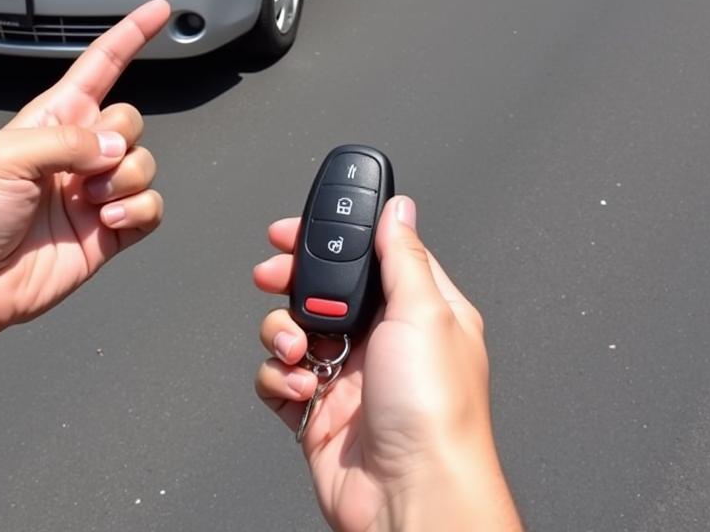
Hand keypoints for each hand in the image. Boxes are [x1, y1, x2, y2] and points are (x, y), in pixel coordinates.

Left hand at [0, 0, 170, 339]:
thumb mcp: (6, 153)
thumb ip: (68, 141)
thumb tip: (116, 152)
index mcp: (53, 119)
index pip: (101, 65)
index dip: (130, 35)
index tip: (158, 11)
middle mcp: (78, 150)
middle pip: (131, 120)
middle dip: (120, 139)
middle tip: (86, 167)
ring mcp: (94, 190)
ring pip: (145, 164)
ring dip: (124, 181)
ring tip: (87, 201)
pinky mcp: (109, 230)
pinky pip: (151, 207)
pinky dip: (138, 211)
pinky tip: (106, 221)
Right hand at [254, 197, 519, 531]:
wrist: (412, 501)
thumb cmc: (436, 415)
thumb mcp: (424, 313)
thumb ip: (403, 256)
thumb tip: (399, 209)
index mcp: (414, 310)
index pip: (365, 255)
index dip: (329, 238)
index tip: (293, 229)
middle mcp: (380, 340)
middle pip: (319, 288)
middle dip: (290, 281)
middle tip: (273, 277)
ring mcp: (346, 375)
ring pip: (291, 328)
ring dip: (282, 333)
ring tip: (299, 350)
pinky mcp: (318, 410)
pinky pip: (277, 376)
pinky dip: (277, 377)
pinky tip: (299, 388)